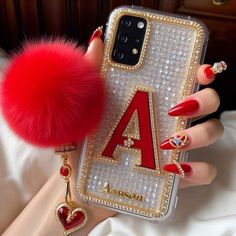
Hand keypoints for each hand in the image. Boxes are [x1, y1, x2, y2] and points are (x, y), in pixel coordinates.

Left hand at [85, 31, 224, 188]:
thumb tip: (97, 42)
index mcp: (153, 102)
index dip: (200, 72)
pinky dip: (197, 169)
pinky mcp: (177, 174)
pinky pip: (203, 171)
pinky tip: (173, 167)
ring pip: (211, 133)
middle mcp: (170, 121)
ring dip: (199, 134)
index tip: (199, 69)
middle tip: (178, 106)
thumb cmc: (87, 142)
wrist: (85, 180)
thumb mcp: (86, 106)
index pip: (186, 80)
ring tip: (170, 141)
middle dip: (204, 100)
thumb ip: (92, 75)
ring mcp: (177, 147)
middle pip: (207, 104)